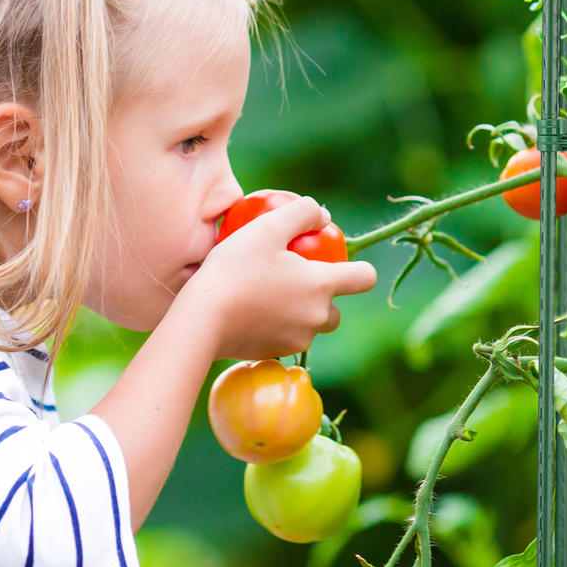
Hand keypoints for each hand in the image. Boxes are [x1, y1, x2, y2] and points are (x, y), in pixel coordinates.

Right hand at [184, 195, 376, 360]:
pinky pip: (285, 337)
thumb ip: (302, 213)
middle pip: (336, 308)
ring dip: (298, 311)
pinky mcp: (275, 354)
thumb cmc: (235, 269)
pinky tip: (249, 310)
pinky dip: (276, 325)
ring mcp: (297, 340)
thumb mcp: (267, 228)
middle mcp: (317, 317)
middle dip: (322, 296)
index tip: (338, 261)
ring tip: (266, 292)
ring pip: (309, 325)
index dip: (359, 268)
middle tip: (292, 278)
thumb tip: (323, 214)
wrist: (201, 319)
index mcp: (322, 286)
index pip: (365, 277)